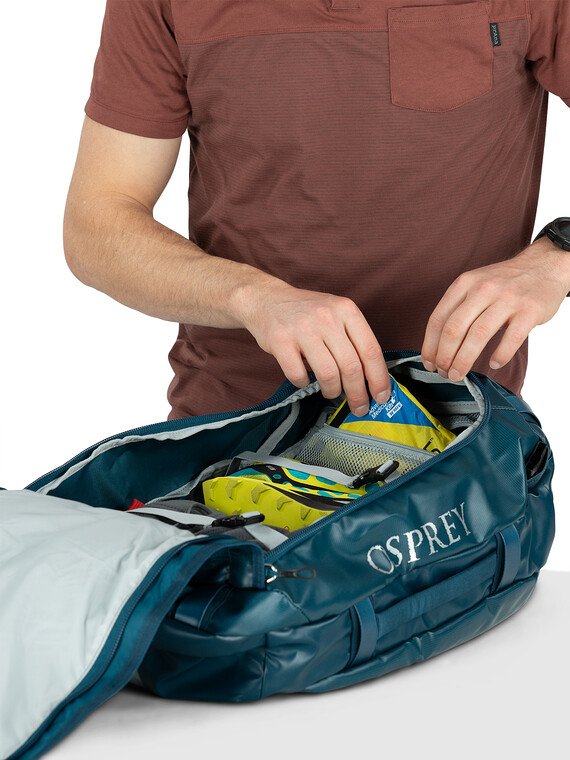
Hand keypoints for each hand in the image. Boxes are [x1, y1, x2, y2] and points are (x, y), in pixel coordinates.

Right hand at [232, 279, 391, 415]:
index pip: (371, 350)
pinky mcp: (281, 341)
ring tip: (332, 392)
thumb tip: (372, 378)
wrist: (267, 299)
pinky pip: (298, 375)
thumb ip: (354, 339)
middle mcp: (327, 317)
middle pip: (351, 366)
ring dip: (333, 391)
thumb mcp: (336, 313)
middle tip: (359, 407)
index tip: (381, 397)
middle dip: (358, 394)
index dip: (378, 378)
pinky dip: (304, 384)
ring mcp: (302, 329)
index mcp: (346, 310)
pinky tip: (305, 380)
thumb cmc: (306, 312)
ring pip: (328, 374)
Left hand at [421, 237, 569, 380]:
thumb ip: (458, 307)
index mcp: (465, 283)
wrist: (544, 265)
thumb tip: (438, 345)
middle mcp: (483, 289)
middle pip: (454, 329)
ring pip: (478, 335)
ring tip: (459, 375)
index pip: (439, 318)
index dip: (430, 345)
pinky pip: (512, 338)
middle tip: (443, 372)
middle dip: (444, 356)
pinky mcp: (529, 310)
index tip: (429, 362)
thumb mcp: (475, 284)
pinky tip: (494, 364)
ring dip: (464, 360)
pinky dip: (500, 354)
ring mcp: (508, 299)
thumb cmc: (505, 282)